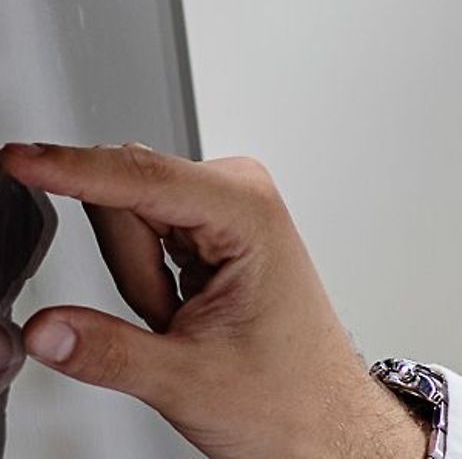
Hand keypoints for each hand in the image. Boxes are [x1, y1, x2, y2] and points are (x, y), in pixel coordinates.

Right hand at [0, 143, 427, 458]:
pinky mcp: (209, 230)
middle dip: (130, 270)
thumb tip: (44, 327)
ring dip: (139, 283)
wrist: (319, 416)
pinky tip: (182, 313)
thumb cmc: (287, 392)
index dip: (73, 167)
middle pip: (126, 200)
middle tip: (171, 322)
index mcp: (249, 214)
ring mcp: (225, 211)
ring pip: (127, 222)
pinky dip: (147, 284)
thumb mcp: (187, 381)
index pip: (141, 176)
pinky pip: (140, 240)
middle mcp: (241, 198)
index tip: (20, 158)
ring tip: (184, 322)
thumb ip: (107, 351)